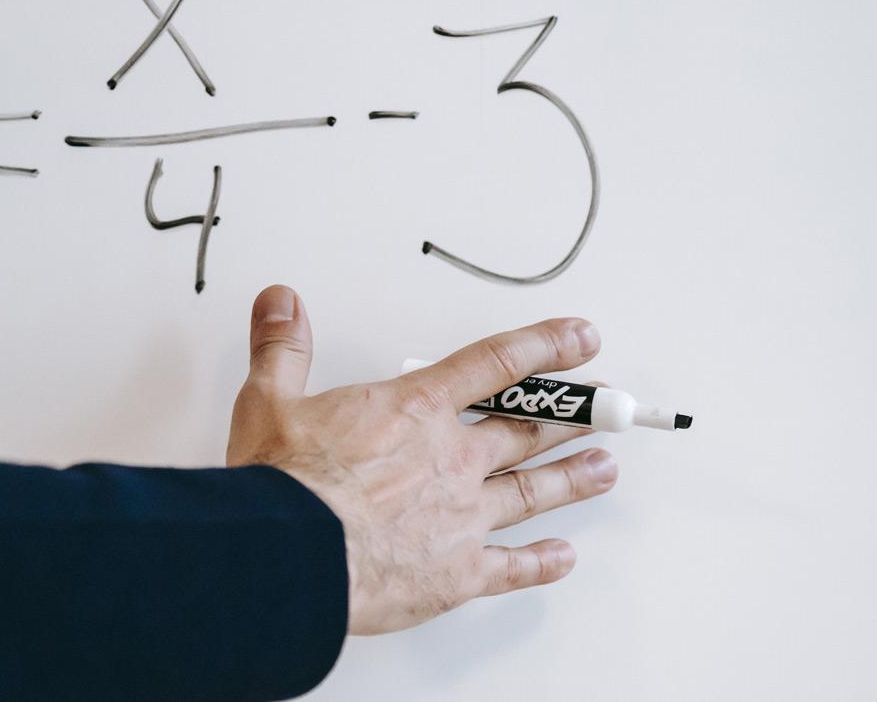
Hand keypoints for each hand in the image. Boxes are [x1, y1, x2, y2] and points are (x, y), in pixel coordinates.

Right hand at [226, 284, 617, 634]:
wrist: (292, 558)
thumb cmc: (286, 486)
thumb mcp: (268, 401)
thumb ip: (282, 348)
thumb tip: (280, 301)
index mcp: (414, 410)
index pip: (493, 365)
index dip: (544, 348)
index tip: (582, 339)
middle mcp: (452, 459)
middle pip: (527, 429)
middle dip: (571, 415)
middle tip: (607, 406)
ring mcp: (463, 518)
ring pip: (532, 491)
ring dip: (571, 478)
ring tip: (604, 468)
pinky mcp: (458, 573)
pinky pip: (512, 567)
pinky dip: (541, 563)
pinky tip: (563, 557)